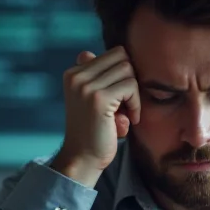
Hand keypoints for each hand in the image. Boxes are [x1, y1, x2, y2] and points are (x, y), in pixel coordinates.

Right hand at [51, 46, 140, 186]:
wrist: (83, 158)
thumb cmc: (93, 130)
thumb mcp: (92, 99)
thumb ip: (96, 76)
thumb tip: (93, 51)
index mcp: (73, 72)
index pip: (114, 53)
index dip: (124, 74)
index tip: (120, 97)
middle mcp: (76, 75)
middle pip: (122, 58)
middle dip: (130, 80)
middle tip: (126, 104)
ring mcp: (86, 86)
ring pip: (128, 70)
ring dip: (134, 93)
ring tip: (126, 113)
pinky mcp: (99, 98)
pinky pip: (131, 86)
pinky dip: (136, 103)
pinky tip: (130, 119)